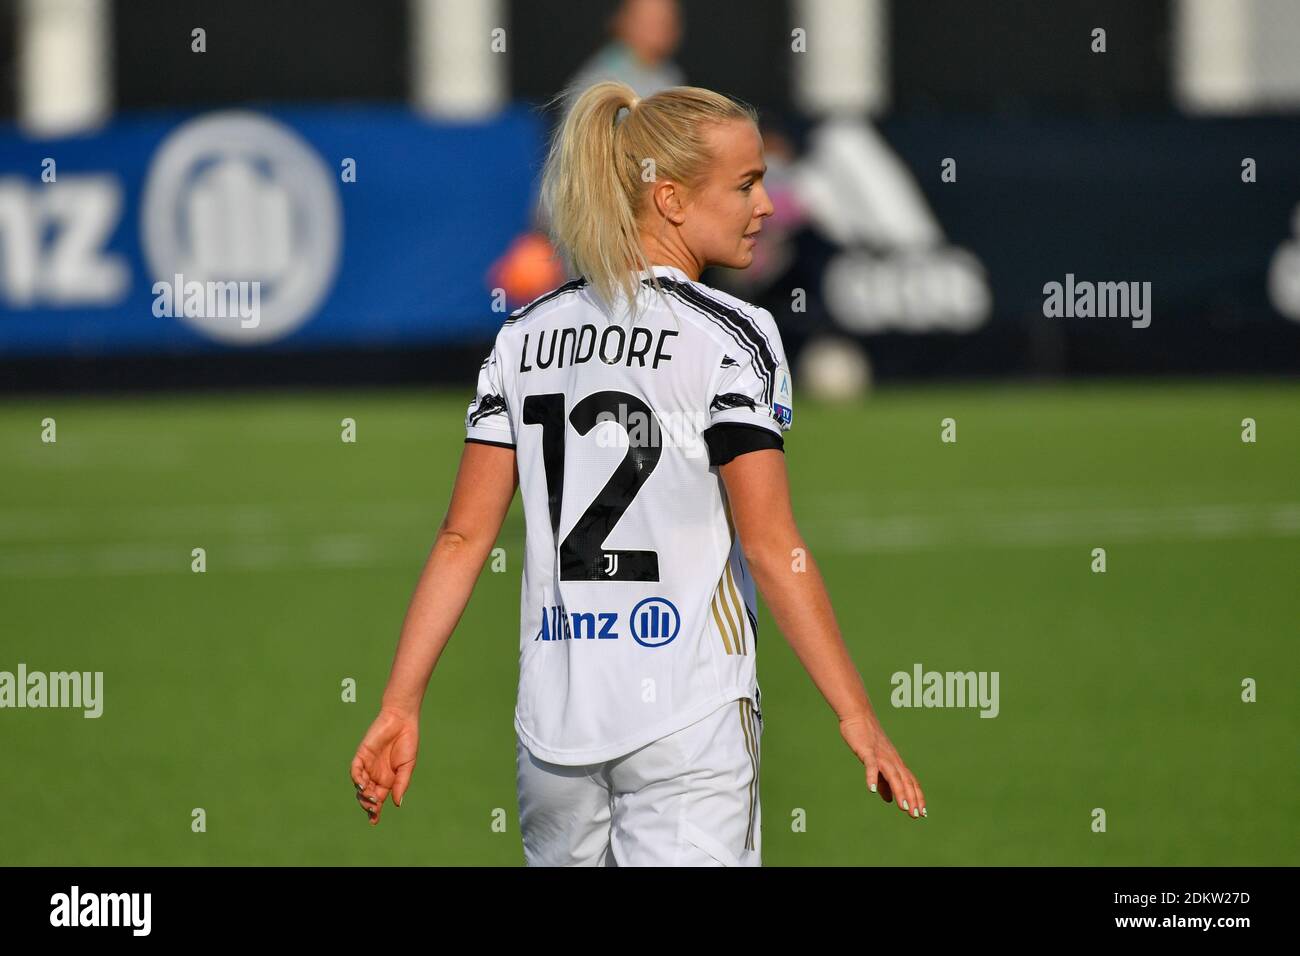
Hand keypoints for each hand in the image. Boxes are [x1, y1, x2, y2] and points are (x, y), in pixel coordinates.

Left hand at [350, 707, 418, 825]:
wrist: (402, 720)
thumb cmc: (408, 742)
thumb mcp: (407, 766)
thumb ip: (401, 784)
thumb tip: (397, 803)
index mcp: (388, 779)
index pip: (378, 798)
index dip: (375, 811)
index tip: (373, 821)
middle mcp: (376, 774)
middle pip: (367, 795)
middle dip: (368, 804)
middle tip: (373, 809)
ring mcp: (368, 765)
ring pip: (360, 785)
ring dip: (362, 794)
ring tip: (369, 800)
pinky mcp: (362, 755)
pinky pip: (355, 769)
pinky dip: (356, 778)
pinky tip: (361, 785)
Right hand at [839, 714, 926, 820]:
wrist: (858, 716)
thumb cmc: (867, 739)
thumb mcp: (877, 763)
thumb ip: (883, 781)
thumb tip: (889, 800)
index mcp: (895, 762)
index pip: (910, 781)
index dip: (917, 796)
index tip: (922, 813)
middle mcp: (892, 760)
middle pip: (905, 780)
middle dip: (912, 798)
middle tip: (917, 815)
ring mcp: (880, 755)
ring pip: (893, 775)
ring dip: (899, 791)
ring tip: (904, 807)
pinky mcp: (867, 750)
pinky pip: (871, 765)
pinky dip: (872, 777)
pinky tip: (871, 790)